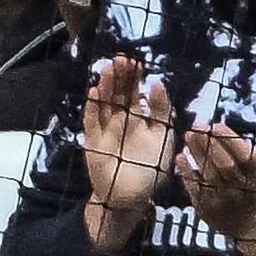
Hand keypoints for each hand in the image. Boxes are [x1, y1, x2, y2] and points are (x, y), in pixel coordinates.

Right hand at [78, 59, 179, 241]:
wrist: (133, 197)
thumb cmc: (151, 168)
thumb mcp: (164, 136)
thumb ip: (162, 111)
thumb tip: (158, 83)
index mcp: (137, 117)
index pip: (133, 92)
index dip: (134, 78)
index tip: (135, 62)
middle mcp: (119, 120)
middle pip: (117, 94)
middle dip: (118, 77)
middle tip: (120, 59)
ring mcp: (105, 130)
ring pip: (104, 103)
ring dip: (105, 86)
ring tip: (108, 70)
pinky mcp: (93, 142)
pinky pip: (91, 122)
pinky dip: (92, 108)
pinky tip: (94, 92)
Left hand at [178, 118, 255, 250]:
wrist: (252, 222)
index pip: (242, 154)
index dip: (228, 139)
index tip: (215, 124)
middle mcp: (241, 188)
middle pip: (224, 165)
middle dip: (210, 144)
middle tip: (196, 125)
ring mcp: (223, 201)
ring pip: (208, 176)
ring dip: (197, 155)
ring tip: (187, 136)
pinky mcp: (207, 209)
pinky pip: (196, 190)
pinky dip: (187, 173)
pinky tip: (180, 157)